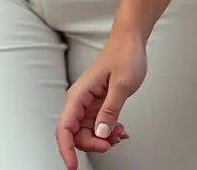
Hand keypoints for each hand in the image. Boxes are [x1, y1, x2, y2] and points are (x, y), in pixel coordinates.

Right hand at [55, 31, 146, 169]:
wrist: (131, 39)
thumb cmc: (125, 53)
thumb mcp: (121, 84)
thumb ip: (110, 110)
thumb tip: (101, 133)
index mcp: (80, 93)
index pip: (65, 127)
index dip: (66, 149)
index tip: (72, 165)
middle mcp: (81, 99)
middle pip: (75, 134)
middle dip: (92, 144)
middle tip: (110, 143)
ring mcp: (90, 101)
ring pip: (88, 132)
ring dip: (102, 139)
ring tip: (119, 134)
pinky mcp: (99, 102)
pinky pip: (98, 125)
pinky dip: (108, 131)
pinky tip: (120, 130)